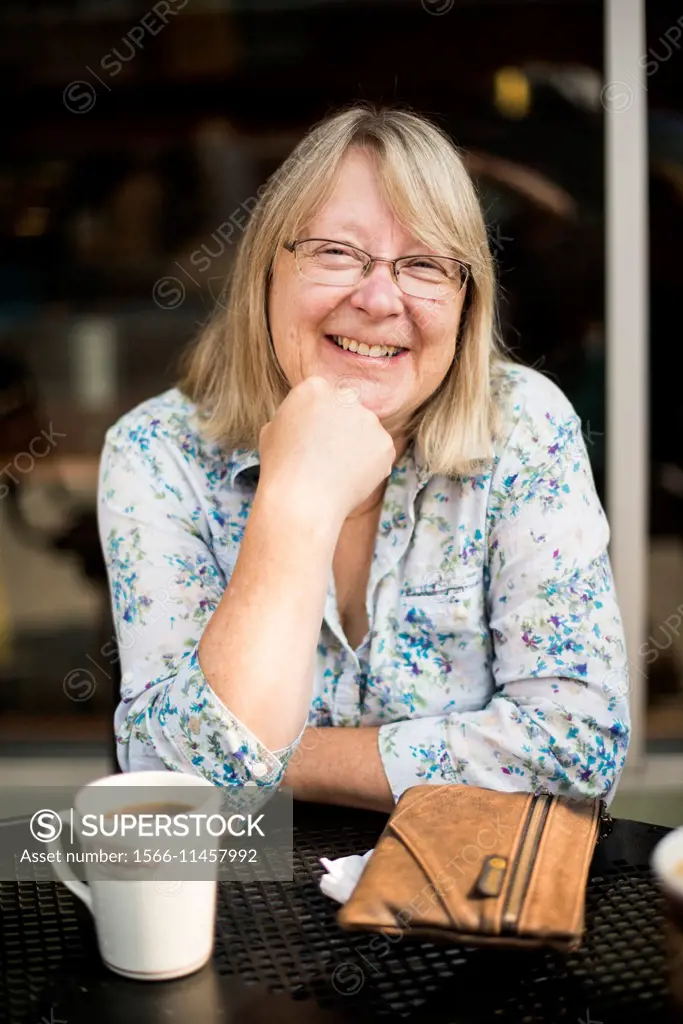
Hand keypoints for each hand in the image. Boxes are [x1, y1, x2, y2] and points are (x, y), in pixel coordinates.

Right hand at [257, 376, 395, 523]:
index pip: (323, 396)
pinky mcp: (385, 443)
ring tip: (336, 471)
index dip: (318, 419)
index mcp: (314, 388)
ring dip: (356, 446)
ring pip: (365, 430)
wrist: (301, 500)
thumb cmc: (280, 469)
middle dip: (341, 428)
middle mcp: (345, 397)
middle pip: (347, 409)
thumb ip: (294, 416)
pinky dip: (369, 465)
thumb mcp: (272, 430)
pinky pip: (379, 452)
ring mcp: (369, 420)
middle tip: (327, 456)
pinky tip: (350, 478)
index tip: (313, 438)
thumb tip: (303, 420)